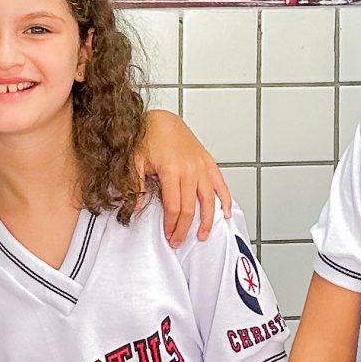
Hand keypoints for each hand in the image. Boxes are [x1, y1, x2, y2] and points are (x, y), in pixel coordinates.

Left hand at [137, 109, 228, 243]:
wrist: (162, 119)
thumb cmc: (148, 137)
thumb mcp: (134, 162)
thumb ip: (136, 186)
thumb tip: (136, 208)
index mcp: (171, 170)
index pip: (174, 207)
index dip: (172, 225)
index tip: (169, 236)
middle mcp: (190, 169)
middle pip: (191, 208)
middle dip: (185, 229)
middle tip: (179, 241)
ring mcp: (201, 166)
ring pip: (209, 200)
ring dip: (207, 221)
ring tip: (203, 235)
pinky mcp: (208, 163)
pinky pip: (221, 184)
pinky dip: (226, 200)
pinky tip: (226, 213)